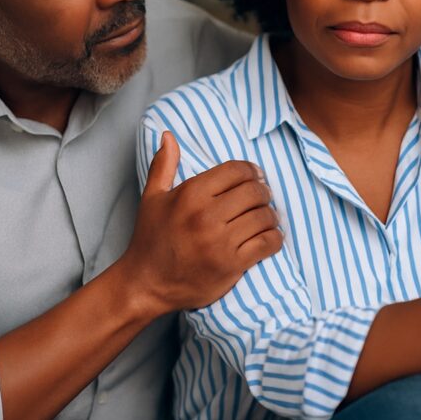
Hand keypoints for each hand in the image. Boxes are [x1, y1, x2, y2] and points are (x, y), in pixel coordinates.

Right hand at [121, 132, 282, 313]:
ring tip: (266, 218)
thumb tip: (168, 135)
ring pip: (264, 216)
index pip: (237, 170)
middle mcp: (207, 215)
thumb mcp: (152, 197)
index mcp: (191, 194)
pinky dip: (275, 238)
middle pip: (254, 191)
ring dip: (271, 216)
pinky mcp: (231, 265)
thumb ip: (164, 165)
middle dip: (263, 192)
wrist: (146, 284)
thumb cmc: (150, 238)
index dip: (251, 171)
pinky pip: (267, 243)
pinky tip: (270, 236)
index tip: (254, 177)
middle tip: (262, 197)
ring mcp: (220, 241)